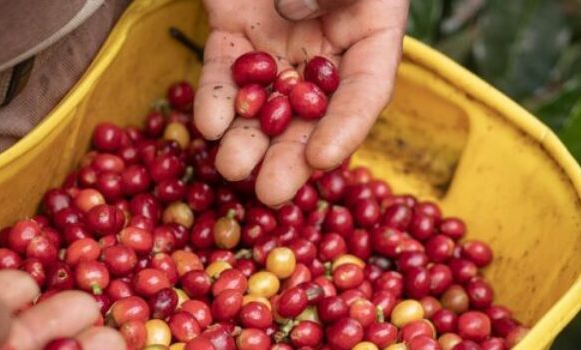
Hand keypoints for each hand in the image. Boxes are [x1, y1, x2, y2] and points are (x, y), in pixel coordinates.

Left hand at [194, 0, 408, 205]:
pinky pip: (223, 71)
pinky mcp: (232, 33)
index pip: (366, 89)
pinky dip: (215, 99)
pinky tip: (209, 123)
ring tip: (232, 167)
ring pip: (265, 102)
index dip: (346, 128)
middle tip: (273, 192)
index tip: (323, 159)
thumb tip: (292, 14)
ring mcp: (277, 44)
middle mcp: (325, 47)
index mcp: (370, 28)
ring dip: (248, 139)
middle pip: (312, 112)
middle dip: (290, 155)